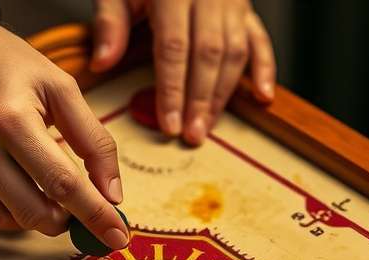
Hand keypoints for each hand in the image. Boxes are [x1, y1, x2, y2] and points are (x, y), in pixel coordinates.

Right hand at [0, 11, 128, 248]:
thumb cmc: (5, 63)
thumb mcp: (60, 86)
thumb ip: (93, 140)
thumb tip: (112, 194)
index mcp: (12, 118)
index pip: (62, 182)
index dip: (94, 214)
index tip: (117, 236)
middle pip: (36, 211)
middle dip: (70, 220)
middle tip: (87, 209)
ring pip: (14, 220)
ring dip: (45, 219)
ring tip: (57, 195)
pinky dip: (17, 214)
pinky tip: (28, 192)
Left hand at [90, 0, 275, 144]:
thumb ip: (111, 22)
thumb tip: (102, 63)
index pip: (174, 48)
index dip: (172, 90)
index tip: (168, 124)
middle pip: (208, 56)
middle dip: (199, 101)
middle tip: (191, 136)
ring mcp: (231, 1)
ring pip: (234, 52)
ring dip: (222, 95)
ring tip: (207, 127)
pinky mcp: (246, 7)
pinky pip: (260, 39)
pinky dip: (265, 69)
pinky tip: (263, 98)